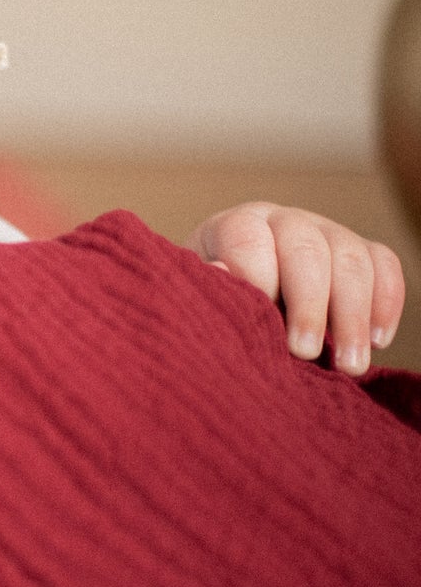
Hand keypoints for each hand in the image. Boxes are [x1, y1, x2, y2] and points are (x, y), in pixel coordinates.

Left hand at [192, 203, 404, 374]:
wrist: (241, 295)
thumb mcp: (200, 294)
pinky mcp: (362, 249)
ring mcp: (327, 231)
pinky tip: (378, 342)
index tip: (260, 324)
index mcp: (237, 225)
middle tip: (304, 352)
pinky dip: (386, 303)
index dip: (257, 279)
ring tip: (349, 366)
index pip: (249, 238)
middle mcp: (285, 220)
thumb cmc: (216, 299)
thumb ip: (209, 286)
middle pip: (306, 249)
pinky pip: (385, 264)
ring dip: (354, 316)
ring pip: (351, 258)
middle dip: (309, 305)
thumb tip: (222, 272)